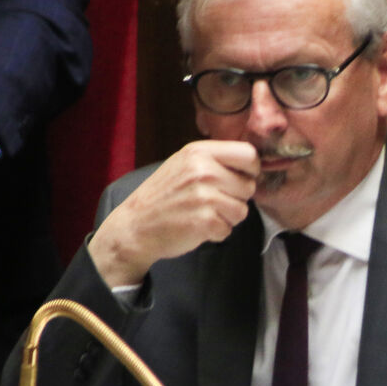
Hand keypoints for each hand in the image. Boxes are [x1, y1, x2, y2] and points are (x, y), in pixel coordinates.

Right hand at [87, 140, 258, 286]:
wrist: (134, 226)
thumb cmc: (162, 196)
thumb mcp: (183, 164)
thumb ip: (214, 160)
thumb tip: (252, 164)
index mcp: (199, 152)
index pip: (248, 155)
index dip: (250, 171)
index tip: (239, 180)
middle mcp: (203, 170)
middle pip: (248, 186)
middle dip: (235, 198)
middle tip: (212, 203)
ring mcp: (204, 196)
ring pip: (242, 210)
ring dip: (227, 218)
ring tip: (203, 214)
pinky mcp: (204, 221)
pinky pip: (228, 229)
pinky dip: (216, 233)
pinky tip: (198, 227)